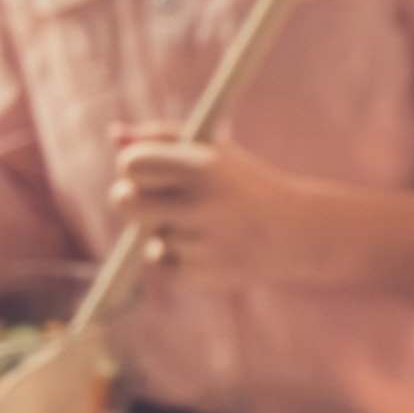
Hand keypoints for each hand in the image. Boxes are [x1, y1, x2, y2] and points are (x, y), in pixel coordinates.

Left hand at [108, 125, 318, 288]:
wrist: (298, 233)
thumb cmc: (249, 186)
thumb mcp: (216, 152)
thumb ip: (165, 138)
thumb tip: (115, 136)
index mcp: (206, 167)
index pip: (132, 165)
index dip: (133, 168)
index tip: (144, 172)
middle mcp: (204, 205)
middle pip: (123, 202)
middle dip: (130, 200)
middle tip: (150, 201)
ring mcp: (204, 245)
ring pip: (147, 235)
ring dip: (165, 230)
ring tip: (203, 226)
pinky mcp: (203, 276)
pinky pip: (160, 263)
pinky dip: (173, 257)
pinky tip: (203, 248)